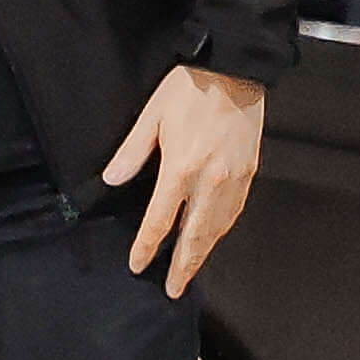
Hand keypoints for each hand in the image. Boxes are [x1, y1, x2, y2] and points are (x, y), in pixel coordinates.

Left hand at [101, 65, 266, 298]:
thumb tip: (111, 179)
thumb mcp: (152, 117)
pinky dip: (221, 230)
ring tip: (191, 269)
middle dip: (183, 266)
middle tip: (174, 290)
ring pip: (217, 228)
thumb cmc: (190, 89)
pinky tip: (213, 236)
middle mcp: (210, 181)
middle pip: (194, 237)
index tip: (138, 265)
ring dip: (204, 252)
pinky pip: (234, 211)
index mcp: (181, 169)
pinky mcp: (249, 172)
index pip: (159, 221)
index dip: (147, 246)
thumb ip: (132, 153)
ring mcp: (233, 179)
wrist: (235, 70)